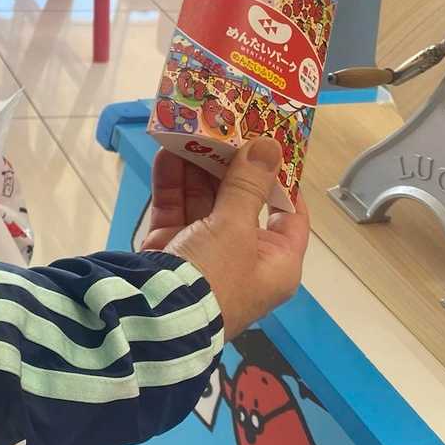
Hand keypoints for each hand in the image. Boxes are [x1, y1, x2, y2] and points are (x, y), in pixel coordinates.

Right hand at [140, 138, 308, 339]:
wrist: (156, 317)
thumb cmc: (214, 275)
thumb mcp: (236, 227)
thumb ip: (248, 183)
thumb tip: (270, 145)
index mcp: (275, 263)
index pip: (288, 214)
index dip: (282, 177)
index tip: (271, 143)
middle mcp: (243, 259)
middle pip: (242, 203)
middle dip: (230, 165)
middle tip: (225, 127)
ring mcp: (204, 255)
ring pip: (204, 202)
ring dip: (197, 168)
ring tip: (193, 130)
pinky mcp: (171, 251)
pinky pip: (175, 210)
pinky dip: (171, 182)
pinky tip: (167, 152)